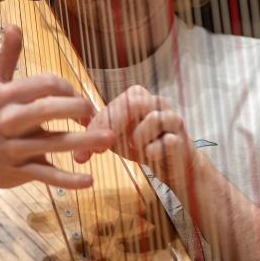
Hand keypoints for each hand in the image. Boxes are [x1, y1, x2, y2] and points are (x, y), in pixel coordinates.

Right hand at [0, 25, 113, 192]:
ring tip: (108, 140)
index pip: (46, 83)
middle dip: (78, 109)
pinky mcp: (18, 172)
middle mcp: (8, 120)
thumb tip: (13, 24)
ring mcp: (13, 148)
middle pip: (49, 109)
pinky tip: (89, 180)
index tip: (78, 99)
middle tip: (94, 114)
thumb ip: (7, 56)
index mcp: (6, 96)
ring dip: (83, 141)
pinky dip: (68, 180)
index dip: (69, 88)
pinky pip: (46, 175)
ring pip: (52, 143)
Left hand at [73, 85, 198, 193]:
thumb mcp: (115, 139)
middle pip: (134, 103)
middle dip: (116, 125)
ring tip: (136, 147)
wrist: (171, 164)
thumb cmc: (141, 146)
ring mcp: (173, 119)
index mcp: (139, 97)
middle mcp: (157, 102)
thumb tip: (77, 155)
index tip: (89, 144)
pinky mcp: (182, 138)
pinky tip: (150, 156)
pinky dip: (154, 150)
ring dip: (139, 137)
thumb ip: (95, 137)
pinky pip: (167, 141)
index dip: (100, 123)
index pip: (116, 103)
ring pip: (154, 119)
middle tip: (107, 145)